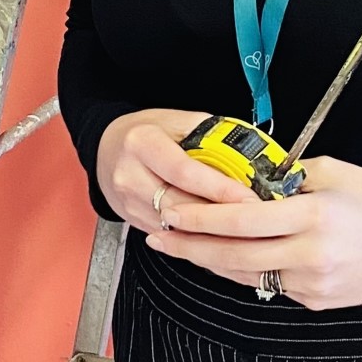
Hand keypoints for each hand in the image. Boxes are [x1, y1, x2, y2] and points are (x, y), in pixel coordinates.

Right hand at [95, 109, 245, 230]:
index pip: (185, 172)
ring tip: (241, 230)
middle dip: (222, 216)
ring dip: (211, 232)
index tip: (249, 198)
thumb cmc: (146, 133)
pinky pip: (172, 237)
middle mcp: (131, 176)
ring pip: (178, 228)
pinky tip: (218, 238)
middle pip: (183, 207)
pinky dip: (197, 239)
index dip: (220, 189)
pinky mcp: (134, 222)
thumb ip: (211, 137)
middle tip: (255, 219)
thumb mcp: (178, 122)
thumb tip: (247, 157)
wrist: (107, 149)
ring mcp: (130, 203)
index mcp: (142, 144)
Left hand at [98, 116, 361, 308]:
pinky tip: (223, 260)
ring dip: (209, 262)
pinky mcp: (316, 301)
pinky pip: (270, 285)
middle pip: (232, 256)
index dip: (200, 218)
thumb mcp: (336, 173)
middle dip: (189, 247)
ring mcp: (312, 285)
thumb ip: (288, 180)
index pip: (241, 221)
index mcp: (314, 217)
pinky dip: (245, 271)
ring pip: (246, 275)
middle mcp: (310, 256)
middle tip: (158, 236)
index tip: (172, 211)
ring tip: (179, 248)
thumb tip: (247, 183)